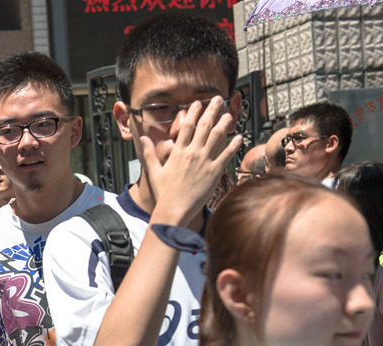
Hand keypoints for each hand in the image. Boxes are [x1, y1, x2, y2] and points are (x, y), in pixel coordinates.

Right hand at [141, 97, 242, 226]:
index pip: (187, 126)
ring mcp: (204, 161)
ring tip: (230, 114)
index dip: (193, 112)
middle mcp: (192, 153)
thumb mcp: (154, 170)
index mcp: (178, 151)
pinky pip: (226, 155)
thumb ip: (149, 153)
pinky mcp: (214, 172)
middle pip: (204, 126)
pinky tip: (239, 136)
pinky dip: (233, 145)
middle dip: (212, 110)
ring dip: (224, 123)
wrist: (174, 208)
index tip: (198, 103)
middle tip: (218, 99)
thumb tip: (143, 139)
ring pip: (217, 137)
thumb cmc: (164, 192)